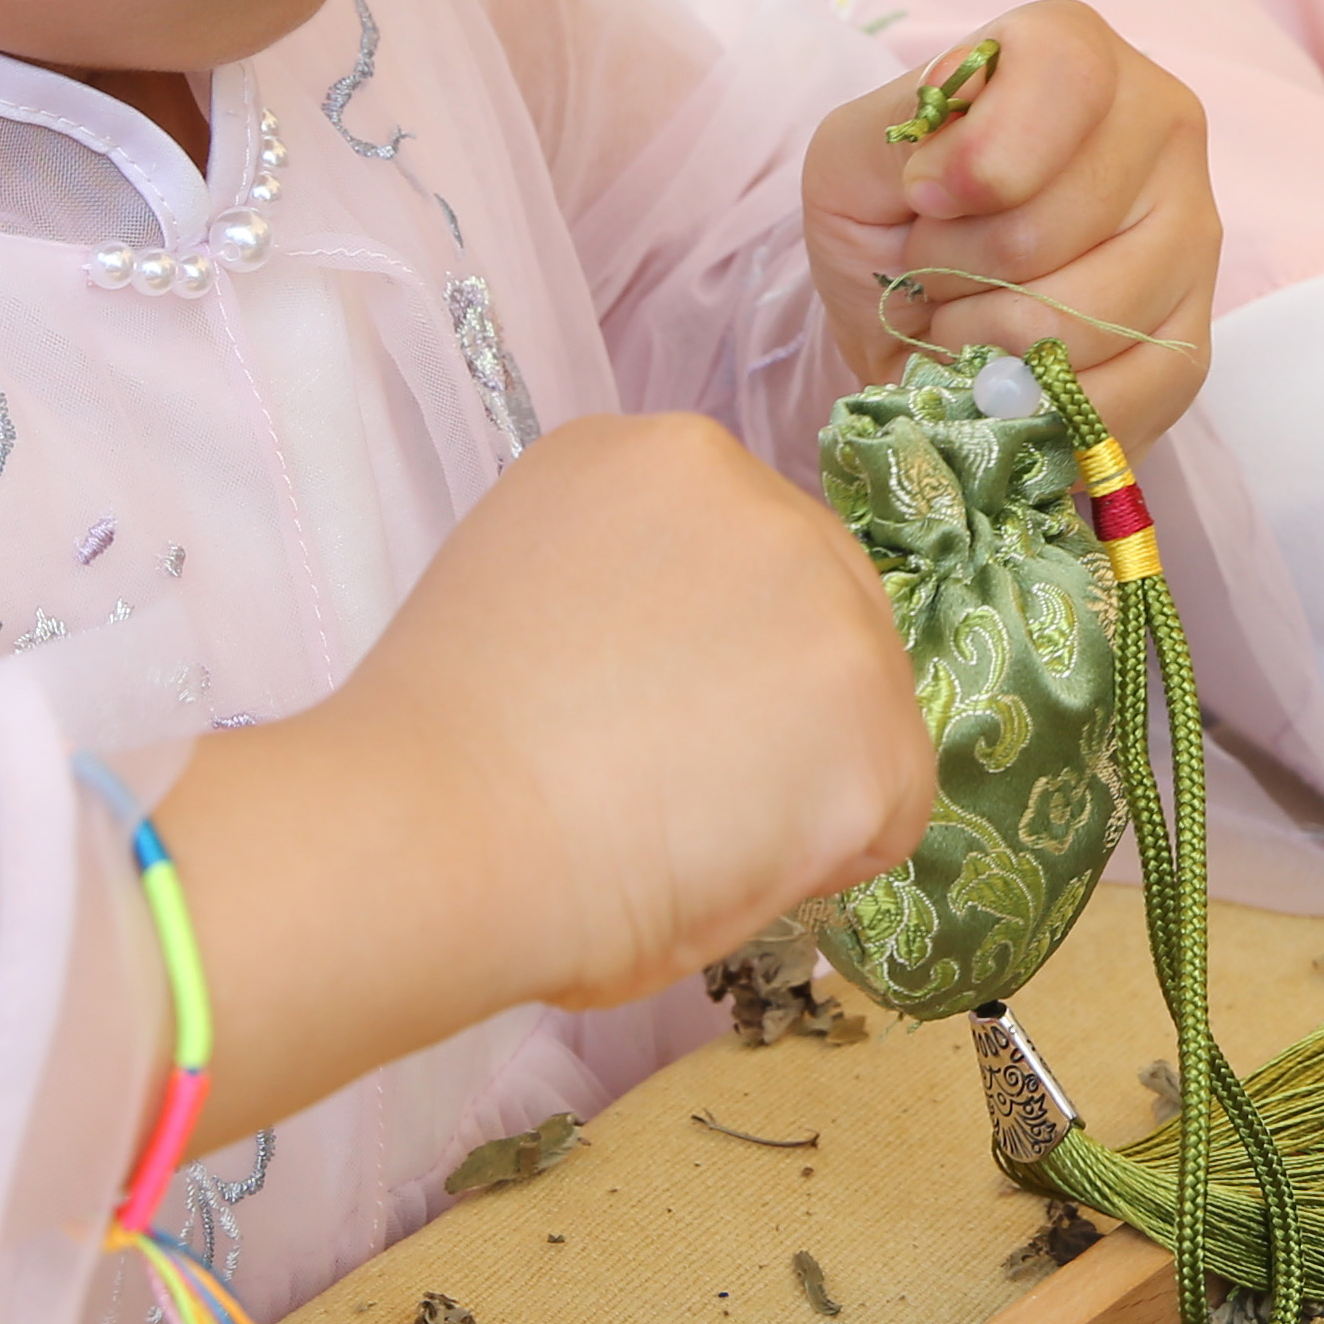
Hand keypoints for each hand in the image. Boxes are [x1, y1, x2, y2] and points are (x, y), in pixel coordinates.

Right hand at [157, 412, 934, 1136]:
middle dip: (775, 704)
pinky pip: (890, 809)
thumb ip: (630, 586)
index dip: (712, 650)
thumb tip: (682, 663)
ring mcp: (831, 606)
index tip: (643, 711)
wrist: (434, 831)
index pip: (745, 553)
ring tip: (683, 834)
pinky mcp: (874, 722)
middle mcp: (762, 498)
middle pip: (827, 612)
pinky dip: (826, 858)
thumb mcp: (534, 582)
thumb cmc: (441, 745)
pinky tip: (723, 866)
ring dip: (802, 780)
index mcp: (656, 457)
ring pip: (866, 710)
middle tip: (672, 788)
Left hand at [803, 0, 1218, 452]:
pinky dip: (1037, 406)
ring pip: (1090, 319)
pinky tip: (1004, 379)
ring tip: (961, 319)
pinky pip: (1125, 394)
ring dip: (987, 342)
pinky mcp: (1192, 336)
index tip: (922, 197)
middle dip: (957, 269)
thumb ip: (902, 135)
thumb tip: (958, 171)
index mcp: (1075, 49)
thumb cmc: (888, 217)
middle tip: (929, 270)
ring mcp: (1190, 232)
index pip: (1067, 78)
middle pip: (1057, 221)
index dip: (981, 158)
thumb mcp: (857, 155)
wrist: (911, 311)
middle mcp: (1158, 123)